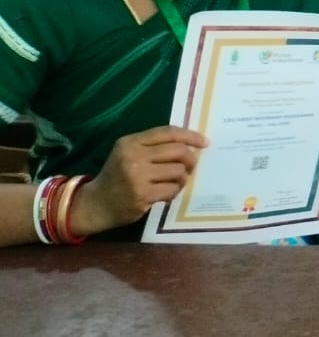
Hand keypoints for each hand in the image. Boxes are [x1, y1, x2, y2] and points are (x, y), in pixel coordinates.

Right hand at [75, 127, 207, 236]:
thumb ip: (153, 146)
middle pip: (178, 151)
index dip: (190, 136)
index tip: (205, 142)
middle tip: (190, 168)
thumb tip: (190, 145)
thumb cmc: (117, 176)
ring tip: (172, 183)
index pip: (168, 133)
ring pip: (178, 171)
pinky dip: (174, 192)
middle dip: (190, 160)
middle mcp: (133, 156)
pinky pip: (172, 189)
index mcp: (130, 142)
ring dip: (181, 179)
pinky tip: (165, 194)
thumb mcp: (128, 153)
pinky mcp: (142, 195)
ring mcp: (137, 176)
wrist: (95, 203)